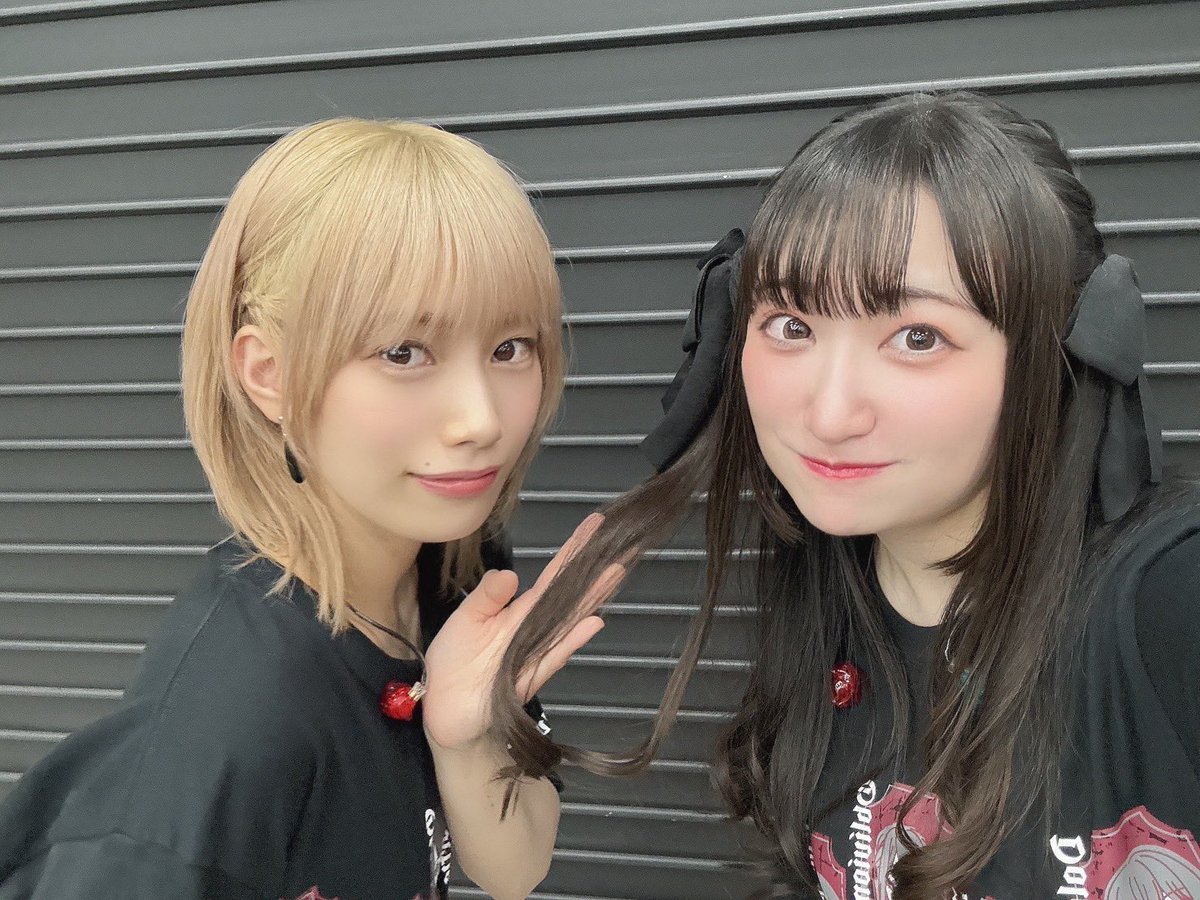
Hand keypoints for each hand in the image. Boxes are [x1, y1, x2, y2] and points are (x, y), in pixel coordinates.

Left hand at [421, 514, 623, 751]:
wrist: (442, 710)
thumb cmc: (451, 663)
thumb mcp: (465, 620)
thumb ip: (487, 597)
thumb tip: (511, 574)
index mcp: (517, 611)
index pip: (552, 576)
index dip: (572, 551)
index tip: (593, 526)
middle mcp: (533, 628)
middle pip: (570, 596)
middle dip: (594, 572)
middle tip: (620, 547)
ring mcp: (535, 652)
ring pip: (570, 620)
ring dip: (592, 598)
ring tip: (615, 574)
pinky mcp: (529, 677)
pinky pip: (554, 654)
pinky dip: (572, 639)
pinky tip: (594, 621)